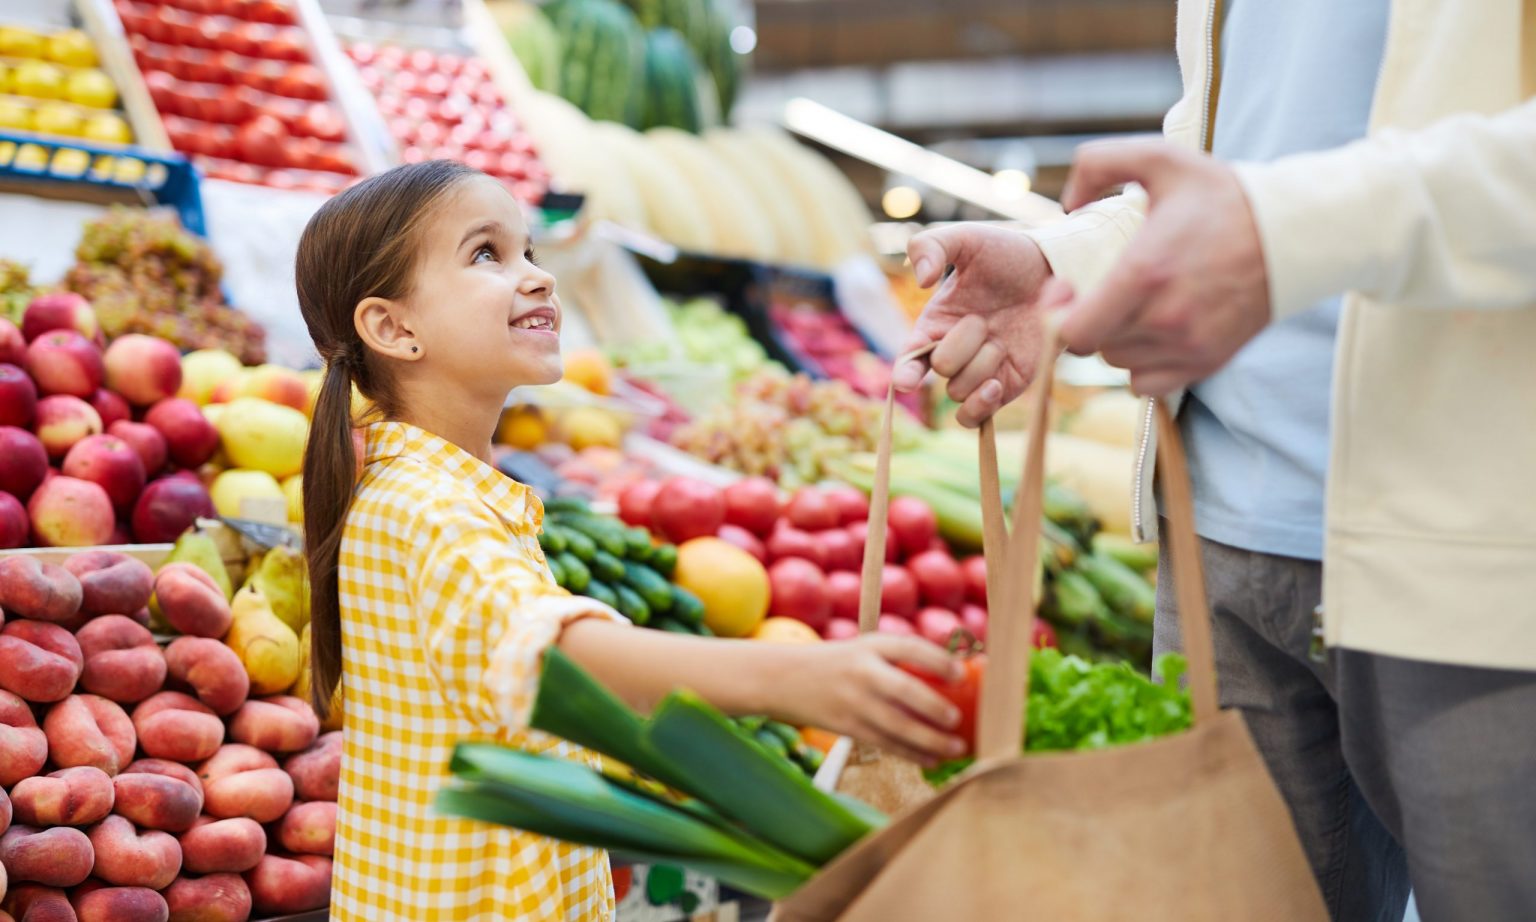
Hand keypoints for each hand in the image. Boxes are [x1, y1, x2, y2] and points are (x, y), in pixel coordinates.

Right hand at [773, 635, 966, 766]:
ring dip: (931, 740)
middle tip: (957, 719)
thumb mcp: (865, 649)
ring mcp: (853, 702)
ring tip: (957, 747)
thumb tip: (956, 678)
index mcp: (870, 645)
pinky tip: (933, 758)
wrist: (785, 678)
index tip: (962, 675)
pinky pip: (885, 743)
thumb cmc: (840, 664)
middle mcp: (862, 671)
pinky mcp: (847, 726)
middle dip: (934, 707)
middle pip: (905, 691)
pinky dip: (912, 753)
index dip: (938, 661)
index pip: (910, 648)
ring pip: (898, 726)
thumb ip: (900, 660)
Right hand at [893, 224, 1052, 426]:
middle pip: (942, 371)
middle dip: (962, 346)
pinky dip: (981, 406)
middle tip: (983, 320)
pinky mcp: (1006, 386)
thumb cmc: (1007, 254)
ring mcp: (979, 372)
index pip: (908, 359)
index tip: (907, 380)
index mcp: (934, 324)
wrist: (1055, 270)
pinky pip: (978, 417)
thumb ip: (931, 245)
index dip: (904, 373)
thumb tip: (921, 280)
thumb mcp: (967, 239)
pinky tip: (997, 384)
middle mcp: (953, 353)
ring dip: (982, 366)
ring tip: (1002, 340)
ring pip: (960, 393)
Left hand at [1057, 139, 1270, 395]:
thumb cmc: (1223, 196)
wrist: (1292, 232)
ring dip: (1116, 340)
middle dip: (1089, 320)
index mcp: (1144, 274)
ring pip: (1120, 364)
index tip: (1070, 291)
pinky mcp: (1208, 362)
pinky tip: (1152, 331)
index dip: (1059, 316)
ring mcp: (1189, 346)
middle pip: (1093, 348)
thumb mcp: (1161, 157)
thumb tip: (1068, 203)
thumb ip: (1099, 162)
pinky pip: (1148, 383)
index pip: (1074, 333)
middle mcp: (1165, 319)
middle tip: (1103, 291)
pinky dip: (1142, 364)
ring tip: (1133, 306)